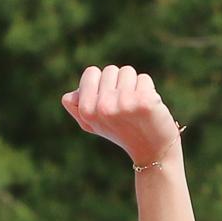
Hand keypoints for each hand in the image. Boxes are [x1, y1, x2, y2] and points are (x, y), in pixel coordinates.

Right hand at [61, 64, 181, 169]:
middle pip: (110, 70)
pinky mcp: (144, 102)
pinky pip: (144, 79)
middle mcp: (103, 107)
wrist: (152, 150)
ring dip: (133, 85)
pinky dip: (149, 89)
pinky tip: (148, 108)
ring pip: (127, 71)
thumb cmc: (122, 131)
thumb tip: (69, 97)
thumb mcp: (93, 124)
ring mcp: (124, 104)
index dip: (101, 82)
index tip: (108, 100)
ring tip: (135, 107)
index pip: (91, 72)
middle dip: (118, 83)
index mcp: (86, 110)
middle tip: (125, 107)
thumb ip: (78, 108)